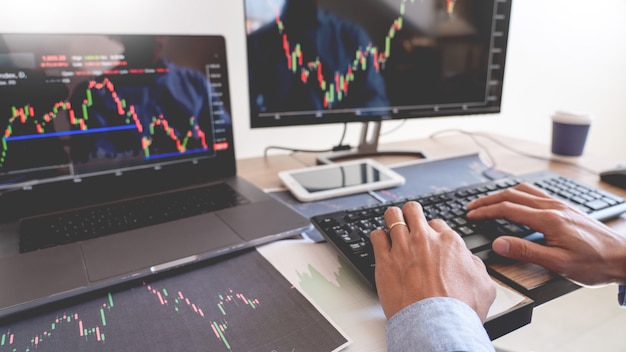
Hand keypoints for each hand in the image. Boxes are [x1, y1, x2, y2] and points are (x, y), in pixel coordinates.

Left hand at [370, 201, 495, 321]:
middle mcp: (424, 239)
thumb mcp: (484, 285)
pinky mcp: (384, 260)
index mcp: (449, 242)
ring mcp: (403, 247)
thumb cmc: (460, 310)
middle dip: (411, 214)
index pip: (438, 223)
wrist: (437, 325)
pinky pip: (376, 236)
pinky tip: (380, 244)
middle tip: (409, 222)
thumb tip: (470, 261)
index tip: (430, 239)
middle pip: (413, 210)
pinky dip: (378, 238)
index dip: (433, 231)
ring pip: (392, 216)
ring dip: (392, 219)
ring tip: (391, 226)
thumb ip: (475, 266)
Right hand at [466, 182, 625, 285]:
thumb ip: (526, 252)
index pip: (507, 209)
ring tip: (489, 201)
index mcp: (548, 219)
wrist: (624, 257)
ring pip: (524, 190)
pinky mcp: (566, 207)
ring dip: (502, 194)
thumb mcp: (558, 264)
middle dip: (488, 199)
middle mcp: (553, 207)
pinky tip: (517, 200)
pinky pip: (536, 193)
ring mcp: (560, 205)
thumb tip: (499, 243)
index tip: (470, 215)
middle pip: (512, 195)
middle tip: (472, 206)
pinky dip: (519, 193)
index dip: (485, 211)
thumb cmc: (595, 263)